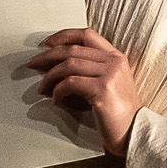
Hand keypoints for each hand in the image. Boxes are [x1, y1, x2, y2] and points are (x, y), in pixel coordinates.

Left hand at [24, 26, 142, 153]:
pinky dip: (57, 92)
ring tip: (42, 89)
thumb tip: (51, 64)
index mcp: (115, 57)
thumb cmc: (116, 113)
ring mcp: (109, 75)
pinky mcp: (102, 90)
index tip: (45, 44)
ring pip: (68, 65)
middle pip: (72, 49)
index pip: (86, 34)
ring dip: (49, 77)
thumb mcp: (106, 84)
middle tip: (32, 65)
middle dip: (47, 57)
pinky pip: (70, 83)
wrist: (134, 133)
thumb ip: (87, 70)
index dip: (63, 36)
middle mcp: (114, 62)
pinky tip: (55, 100)